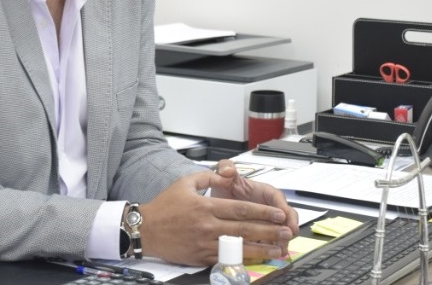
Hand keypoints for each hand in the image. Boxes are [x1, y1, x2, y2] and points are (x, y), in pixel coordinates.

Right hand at [138, 161, 298, 265]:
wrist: (146, 230)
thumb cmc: (164, 206)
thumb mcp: (185, 183)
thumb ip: (209, 177)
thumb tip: (228, 174)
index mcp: (205, 206)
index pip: (241, 209)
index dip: (263, 212)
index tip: (278, 214)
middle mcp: (207, 225)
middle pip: (245, 228)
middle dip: (269, 230)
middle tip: (285, 231)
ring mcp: (205, 243)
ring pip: (239, 246)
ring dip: (261, 248)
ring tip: (278, 248)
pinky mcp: (202, 256)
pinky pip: (227, 257)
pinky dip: (243, 258)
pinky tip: (256, 258)